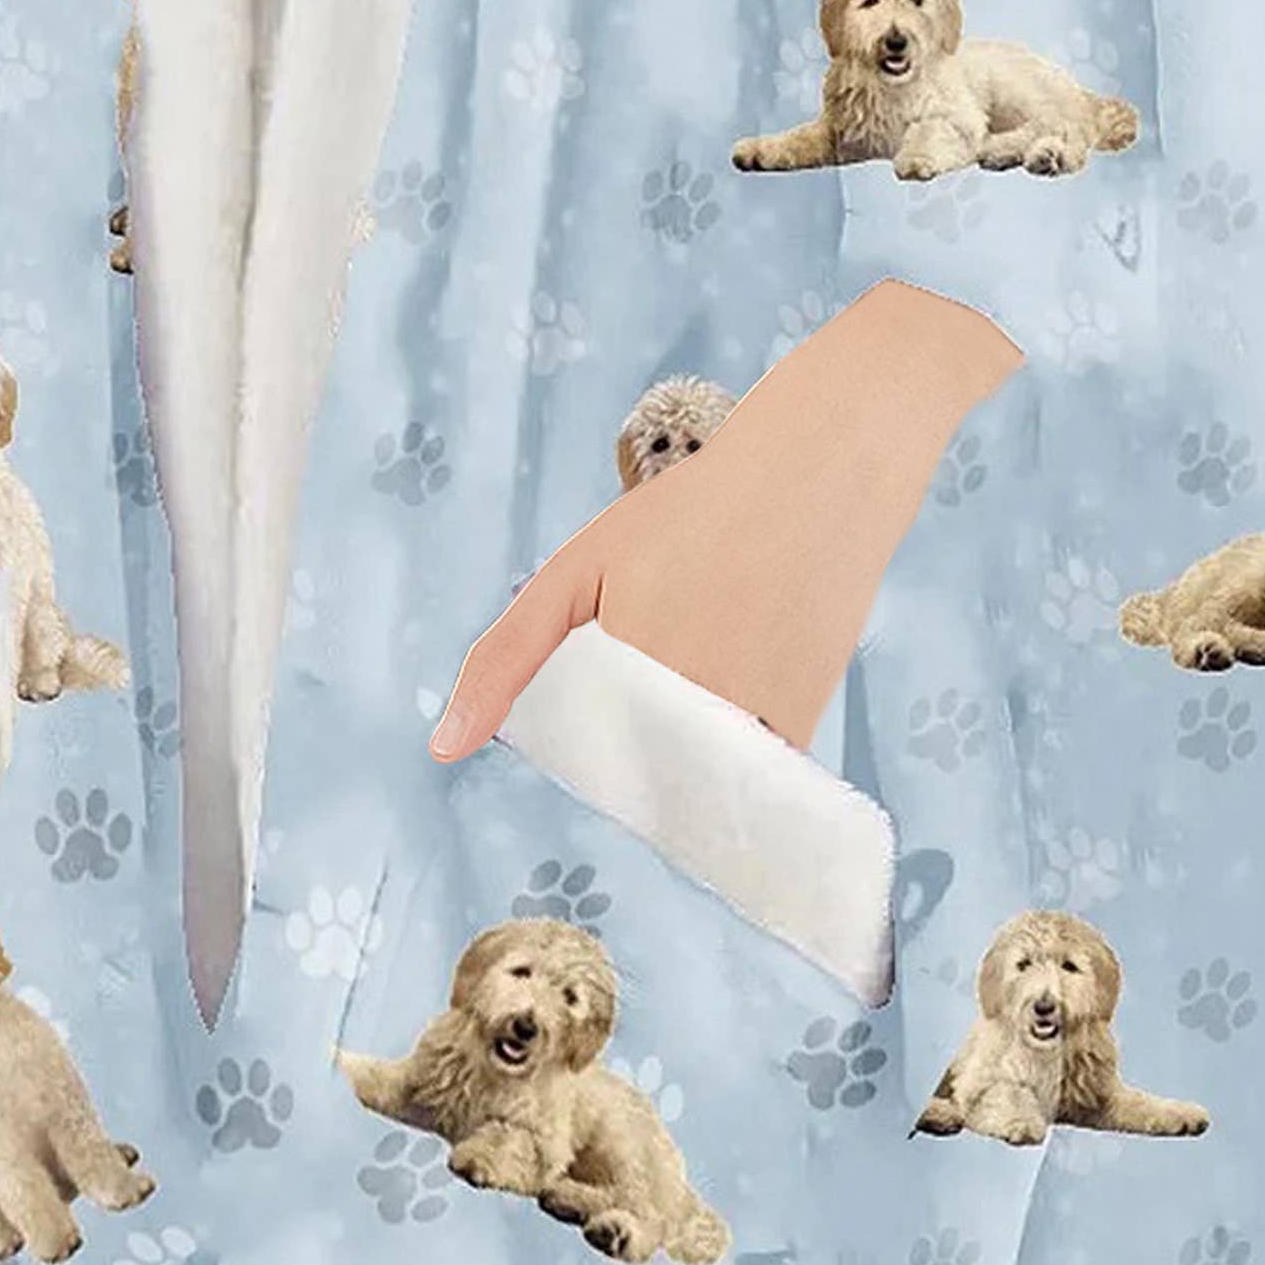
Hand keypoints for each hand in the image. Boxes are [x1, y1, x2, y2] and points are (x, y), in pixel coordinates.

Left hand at [429, 283, 1021, 763]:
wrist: (820, 474)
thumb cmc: (690, 515)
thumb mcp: (578, 571)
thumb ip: (507, 659)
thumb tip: (443, 750)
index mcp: (629, 670)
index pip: (583, 768)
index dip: (585, 754)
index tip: (596, 718)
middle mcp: (696, 709)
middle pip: (639, 786)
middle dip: (633, 763)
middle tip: (655, 684)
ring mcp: (757, 722)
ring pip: (695, 791)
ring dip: (683, 770)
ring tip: (698, 677)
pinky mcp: (805, 726)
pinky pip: (750, 782)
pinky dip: (734, 765)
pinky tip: (733, 695)